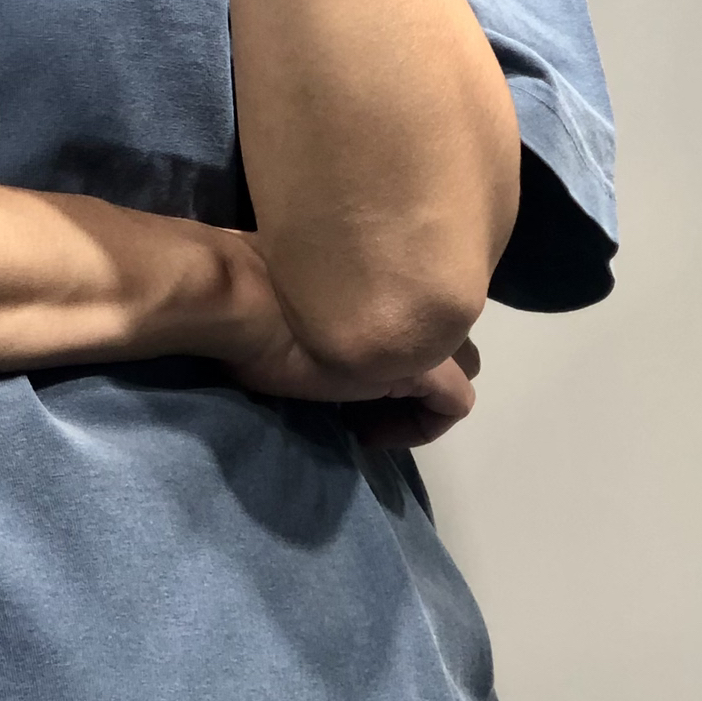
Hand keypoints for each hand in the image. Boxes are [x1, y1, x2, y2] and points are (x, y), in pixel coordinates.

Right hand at [174, 225, 480, 446]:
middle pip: (448, 329)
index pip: (417, 301)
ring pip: (461, 365)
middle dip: (417, 360)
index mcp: (385, 268)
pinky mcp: (425, 366)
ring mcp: (424, 327)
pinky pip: (454, 404)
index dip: (390, 338)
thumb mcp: (296, 297)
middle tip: (363, 388)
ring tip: (368, 409)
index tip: (347, 367)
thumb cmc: (248, 297)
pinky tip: (369, 432)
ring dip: (420, 391)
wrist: (241, 302)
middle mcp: (414, 290)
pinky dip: (422, 426)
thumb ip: (324, 301)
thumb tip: (301, 320)